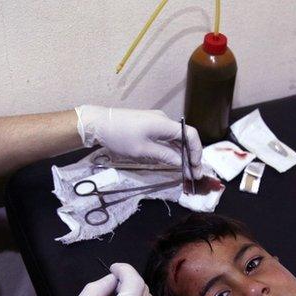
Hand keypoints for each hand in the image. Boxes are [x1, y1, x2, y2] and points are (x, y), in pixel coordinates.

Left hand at [74, 105, 202, 177]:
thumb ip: (165, 156)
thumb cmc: (120, 136)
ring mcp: (156, 122)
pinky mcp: (149, 125)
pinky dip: (172, 149)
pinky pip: (166, 137)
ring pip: (176, 138)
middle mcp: (164, 120)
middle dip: (191, 155)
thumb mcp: (143, 150)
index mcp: (164, 124)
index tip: (196, 167)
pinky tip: (174, 160)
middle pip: (185, 137)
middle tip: (194, 173)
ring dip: (182, 153)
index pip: (190, 135)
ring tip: (186, 170)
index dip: (196, 151)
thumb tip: (182, 163)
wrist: (99, 123)